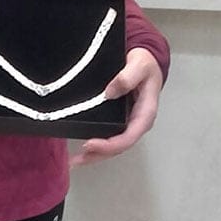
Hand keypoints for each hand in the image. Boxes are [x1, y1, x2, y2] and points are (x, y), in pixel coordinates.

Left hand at [69, 47, 162, 166]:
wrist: (146, 59)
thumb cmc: (145, 63)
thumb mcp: (140, 65)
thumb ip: (127, 77)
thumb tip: (110, 92)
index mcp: (145, 113)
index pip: (128, 136)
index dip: (110, 144)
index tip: (89, 143)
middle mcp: (137, 122)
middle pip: (118, 146)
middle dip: (98, 155)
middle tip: (75, 160)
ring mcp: (128, 122)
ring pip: (113, 145)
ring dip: (95, 155)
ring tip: (74, 161)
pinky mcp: (119, 119)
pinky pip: (108, 135)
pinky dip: (96, 144)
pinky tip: (81, 149)